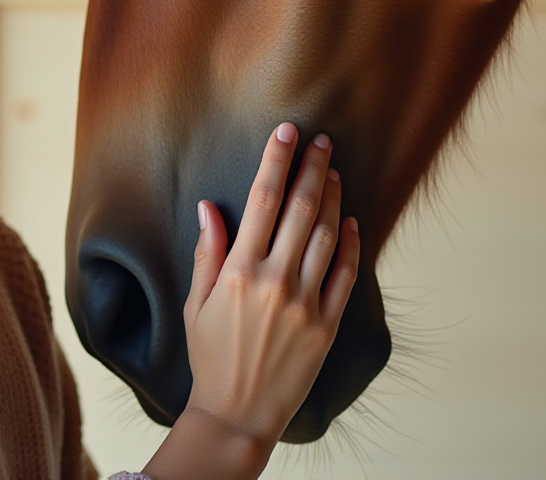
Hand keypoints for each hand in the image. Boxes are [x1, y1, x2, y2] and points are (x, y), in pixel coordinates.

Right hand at [140, 123, 359, 479]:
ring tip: (334, 172)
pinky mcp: (327, 326)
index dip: (276, 161)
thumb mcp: (196, 303)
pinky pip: (344, 275)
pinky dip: (349, 245)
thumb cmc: (210, 357)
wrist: (237, 413)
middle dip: (312, 168)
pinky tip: (350, 221)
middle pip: (300, 210)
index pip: (262, 201)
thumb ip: (208, 253)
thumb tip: (209, 207)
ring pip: (326, 236)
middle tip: (322, 141)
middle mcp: (275, 282)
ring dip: (332, 199)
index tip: (287, 132)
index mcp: (239, 273)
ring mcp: (305, 304)